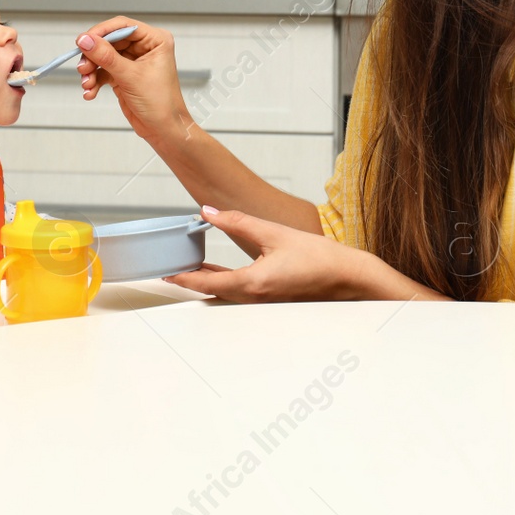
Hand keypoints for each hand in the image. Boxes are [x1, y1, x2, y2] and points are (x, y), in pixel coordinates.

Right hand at [74, 18, 193, 144]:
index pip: (123, 26)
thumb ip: (106, 57)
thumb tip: (86, 40)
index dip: (101, 32)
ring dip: (91, 70)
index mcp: (155, 40)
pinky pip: (103, 71)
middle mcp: (144, 47)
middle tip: (83, 67)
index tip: (84, 41)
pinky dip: (94, 81)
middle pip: (109, 41)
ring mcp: (133, 61)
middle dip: (93, 55)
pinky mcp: (124, 75)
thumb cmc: (160, 103)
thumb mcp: (130, 76)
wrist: (163, 130)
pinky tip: (90, 92)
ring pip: (103, 57)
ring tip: (87, 84)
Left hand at [161, 206, 379, 302]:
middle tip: (172, 267)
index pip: (207, 283)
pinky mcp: (271, 298)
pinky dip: (223, 282)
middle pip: (212, 292)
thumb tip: (208, 212)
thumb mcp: (274, 232)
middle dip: (190, 281)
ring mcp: (263, 302)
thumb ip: (238, 222)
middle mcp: (255, 298)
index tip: (165, 274)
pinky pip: (239, 292)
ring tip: (189, 267)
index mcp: (252, 283)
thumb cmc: (318, 257)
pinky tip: (218, 272)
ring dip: (206, 282)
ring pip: (224, 293)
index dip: (183, 278)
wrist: (348, 277)